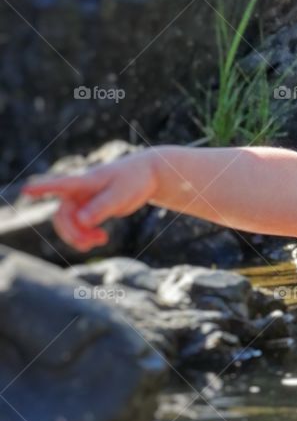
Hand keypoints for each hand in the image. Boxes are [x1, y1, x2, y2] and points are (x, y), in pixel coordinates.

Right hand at [18, 150, 158, 251]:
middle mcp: (77, 191)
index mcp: (83, 182)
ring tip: (101, 240)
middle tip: (89, 244)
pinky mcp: (90, 210)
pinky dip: (87, 236)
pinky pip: (80, 227)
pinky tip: (102, 239)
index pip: (59, 184)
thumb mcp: (119, 195)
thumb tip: (81, 221)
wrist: (146, 176)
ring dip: (80, 237)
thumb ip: (100, 208)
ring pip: (70, 224)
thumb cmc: (133, 180)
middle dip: (71, 233)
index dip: (42, 188)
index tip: (26, 190)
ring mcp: (82, 201)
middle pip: (62, 216)